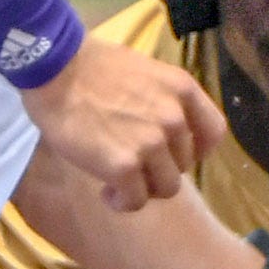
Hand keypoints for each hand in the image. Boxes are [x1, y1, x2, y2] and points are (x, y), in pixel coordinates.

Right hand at [19, 38, 226, 211]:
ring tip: (118, 182)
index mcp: (182, 90)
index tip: (175, 155)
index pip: (213, 133)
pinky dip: (123, 202)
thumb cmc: (90, 66)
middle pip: (184, 165)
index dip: (197, 150)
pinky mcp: (124, 166)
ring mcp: (151, 143)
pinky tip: (106, 193)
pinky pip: (136, 200)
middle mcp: (174, 117)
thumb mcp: (144, 73)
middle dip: (159, 168)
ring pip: (166, 187)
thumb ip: (162, 100)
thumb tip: (164, 131)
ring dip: (143, 188)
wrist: (55, 68)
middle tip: (132, 164)